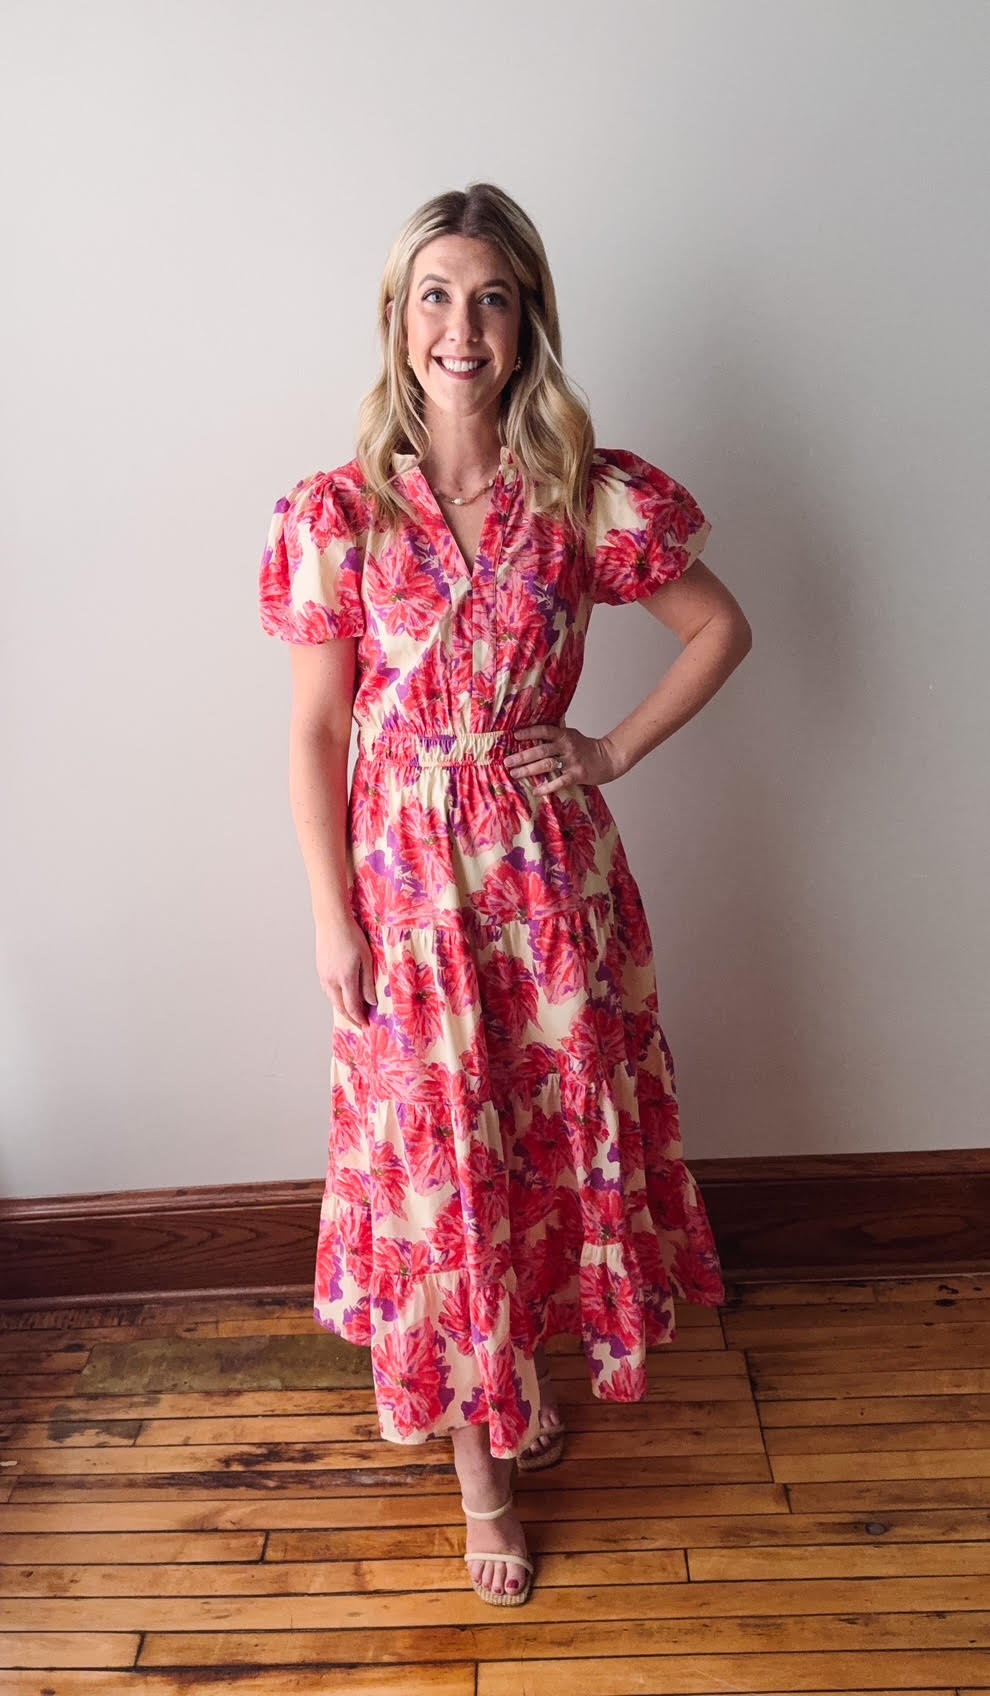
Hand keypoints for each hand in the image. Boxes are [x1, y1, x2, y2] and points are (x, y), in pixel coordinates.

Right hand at [315, 915, 377, 1025]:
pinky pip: (327, 990)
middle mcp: (332, 980)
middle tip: (359, 1023)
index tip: (366, 1025)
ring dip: (342, 1009)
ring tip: (352, 1012)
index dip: (360, 1018)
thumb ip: (368, 982)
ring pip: (332, 1000)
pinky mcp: (320, 970)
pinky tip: (341, 996)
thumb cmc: (352, 936)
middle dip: (350, 1018)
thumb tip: (371, 1001)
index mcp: (345, 979)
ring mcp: (324, 975)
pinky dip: (335, 998)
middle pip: (340, 1007)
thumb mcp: (367, 959)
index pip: (352, 1007)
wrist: (332, 921)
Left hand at [504, 721, 622, 794]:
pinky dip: (547, 787)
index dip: (529, 732)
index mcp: (565, 735)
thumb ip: (557, 733)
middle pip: (541, 750)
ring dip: (528, 770)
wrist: (610, 758)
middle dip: (522, 756)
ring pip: (546, 765)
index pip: (544, 731)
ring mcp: (572, 761)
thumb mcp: (573, 735)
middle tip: (507, 762)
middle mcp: (567, 746)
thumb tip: (539, 728)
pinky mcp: (577, 775)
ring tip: (515, 774)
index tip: (514, 736)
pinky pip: (559, 781)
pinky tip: (536, 790)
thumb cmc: (588, 748)